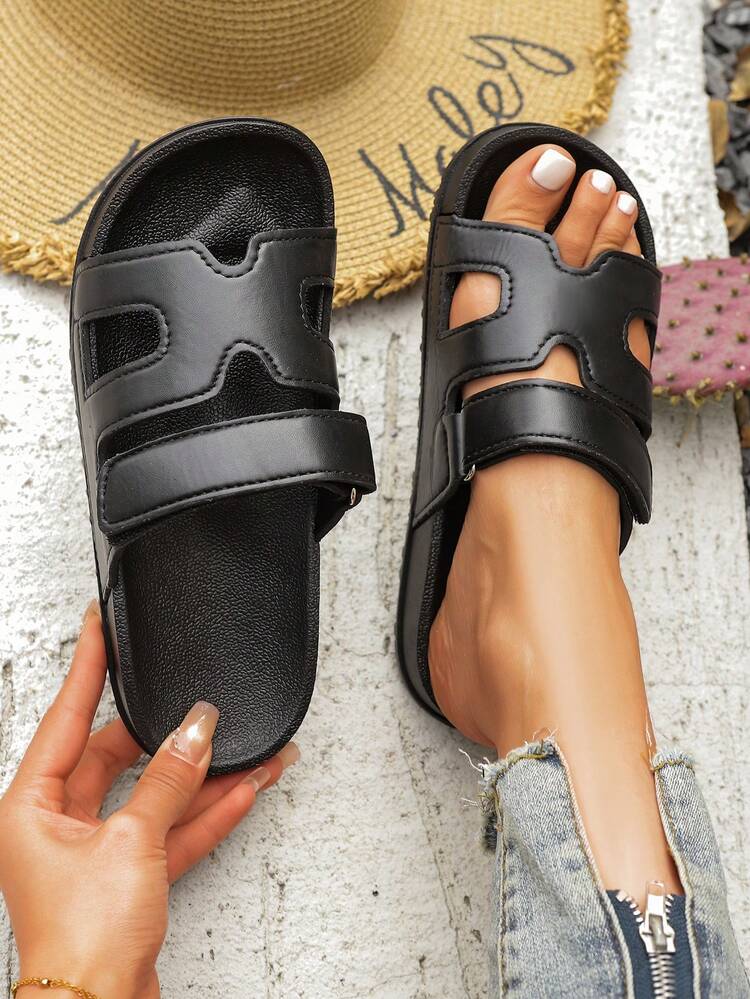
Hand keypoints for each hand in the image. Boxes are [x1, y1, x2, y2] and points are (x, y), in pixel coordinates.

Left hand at [0, 603, 298, 998]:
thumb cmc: (82, 941)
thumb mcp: (131, 843)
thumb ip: (170, 780)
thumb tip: (196, 728)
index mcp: (31, 807)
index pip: (65, 718)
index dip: (87, 668)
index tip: (98, 625)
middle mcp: (57, 824)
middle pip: (117, 757)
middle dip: (166, 734)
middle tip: (198, 702)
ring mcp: (95, 852)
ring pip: (153, 795)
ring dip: (200, 776)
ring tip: (246, 748)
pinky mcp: (128, 878)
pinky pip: (171, 830)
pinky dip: (205, 813)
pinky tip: (243, 789)